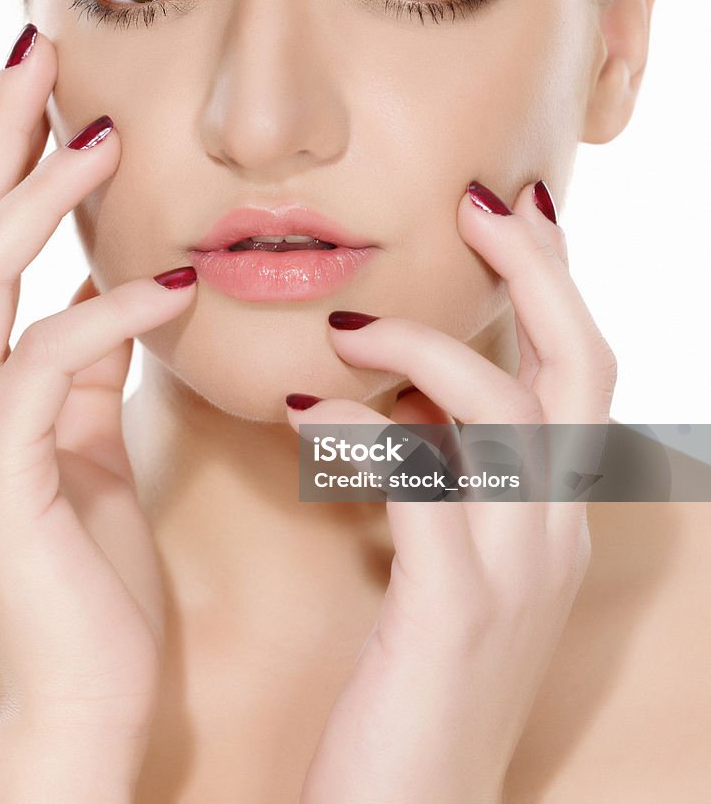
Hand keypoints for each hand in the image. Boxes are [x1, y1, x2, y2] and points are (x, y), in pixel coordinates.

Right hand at [0, 27, 196, 779]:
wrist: (85, 695)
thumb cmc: (91, 569)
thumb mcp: (87, 443)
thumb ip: (87, 367)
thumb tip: (115, 288)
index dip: (7, 158)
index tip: (53, 87)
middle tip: (40, 48)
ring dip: (39, 200)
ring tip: (103, 135)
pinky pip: (43, 367)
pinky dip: (106, 315)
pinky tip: (173, 284)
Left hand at [285, 179, 616, 803]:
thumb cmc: (408, 680)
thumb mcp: (441, 566)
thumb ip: (436, 479)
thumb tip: (395, 396)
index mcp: (552, 515)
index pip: (578, 373)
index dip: (551, 284)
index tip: (501, 216)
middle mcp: (555, 530)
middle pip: (579, 365)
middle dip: (535, 271)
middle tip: (478, 204)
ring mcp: (517, 568)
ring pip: (506, 410)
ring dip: (421, 348)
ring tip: (345, 327)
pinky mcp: (455, 607)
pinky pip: (420, 481)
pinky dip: (362, 429)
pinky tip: (305, 410)